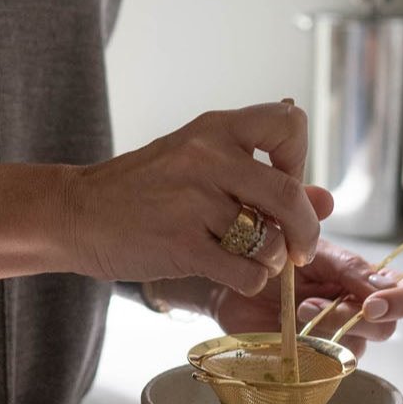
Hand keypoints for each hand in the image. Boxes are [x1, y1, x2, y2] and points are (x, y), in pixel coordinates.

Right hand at [63, 102, 320, 294]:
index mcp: (214, 129)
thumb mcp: (198, 165)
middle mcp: (206, 158)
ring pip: (270, 241)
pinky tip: (229, 272)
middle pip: (289, 195)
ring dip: (272, 260)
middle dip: (307, 231)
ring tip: (252, 257)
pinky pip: (246, 272)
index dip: (299, 158)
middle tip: (302, 248)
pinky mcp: (181, 246)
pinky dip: (248, 279)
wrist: (77, 213)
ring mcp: (193, 202)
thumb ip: (261, 177)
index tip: (286, 184)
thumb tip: (326, 200)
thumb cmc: (143, 190)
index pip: (289, 124)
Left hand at [208, 237, 402, 359]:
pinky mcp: (314, 360)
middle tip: (318, 306)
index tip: (373, 303)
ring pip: (355, 347)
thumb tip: (345, 226)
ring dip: (326, 329)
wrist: (232, 283)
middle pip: (387, 327)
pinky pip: (325, 365)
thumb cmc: (271, 258)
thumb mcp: (297, 239)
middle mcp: (359, 311)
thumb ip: (323, 234)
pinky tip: (287, 333)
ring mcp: (338, 338)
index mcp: (365, 279)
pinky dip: (307, 348)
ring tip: (297, 311)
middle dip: (354, 317)